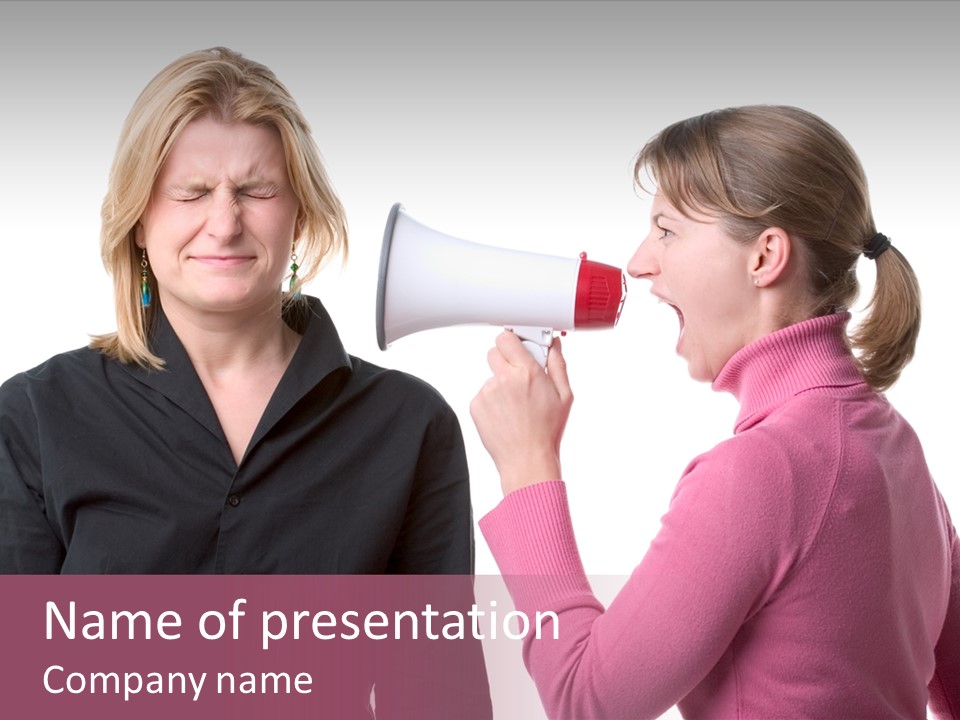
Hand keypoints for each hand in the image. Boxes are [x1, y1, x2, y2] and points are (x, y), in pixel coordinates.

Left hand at [470, 331, 572, 495]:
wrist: (527, 460)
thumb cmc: (547, 430)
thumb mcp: (564, 396)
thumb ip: (557, 364)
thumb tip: (554, 345)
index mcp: (527, 372)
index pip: (507, 338)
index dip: (513, 342)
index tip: (519, 347)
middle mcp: (504, 379)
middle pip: (494, 352)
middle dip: (505, 359)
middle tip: (518, 375)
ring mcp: (487, 392)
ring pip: (490, 376)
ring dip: (501, 384)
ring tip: (515, 406)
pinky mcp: (476, 406)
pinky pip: (483, 394)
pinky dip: (492, 401)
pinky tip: (506, 415)